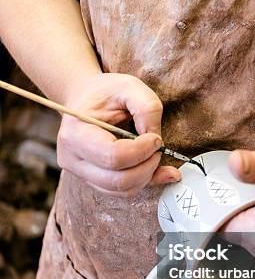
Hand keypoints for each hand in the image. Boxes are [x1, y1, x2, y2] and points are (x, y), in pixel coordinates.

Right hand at [57, 72, 180, 195]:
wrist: (84, 98)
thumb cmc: (104, 92)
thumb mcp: (129, 87)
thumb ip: (147, 108)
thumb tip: (156, 140)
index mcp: (75, 134)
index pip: (112, 157)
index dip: (141, 151)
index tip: (155, 138)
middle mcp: (72, 159)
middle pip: (118, 180)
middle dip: (147, 167)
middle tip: (158, 148)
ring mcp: (81, 173)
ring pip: (121, 190)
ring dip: (147, 176)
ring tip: (155, 155)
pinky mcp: (93, 180)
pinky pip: (121, 191)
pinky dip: (142, 182)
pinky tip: (153, 168)